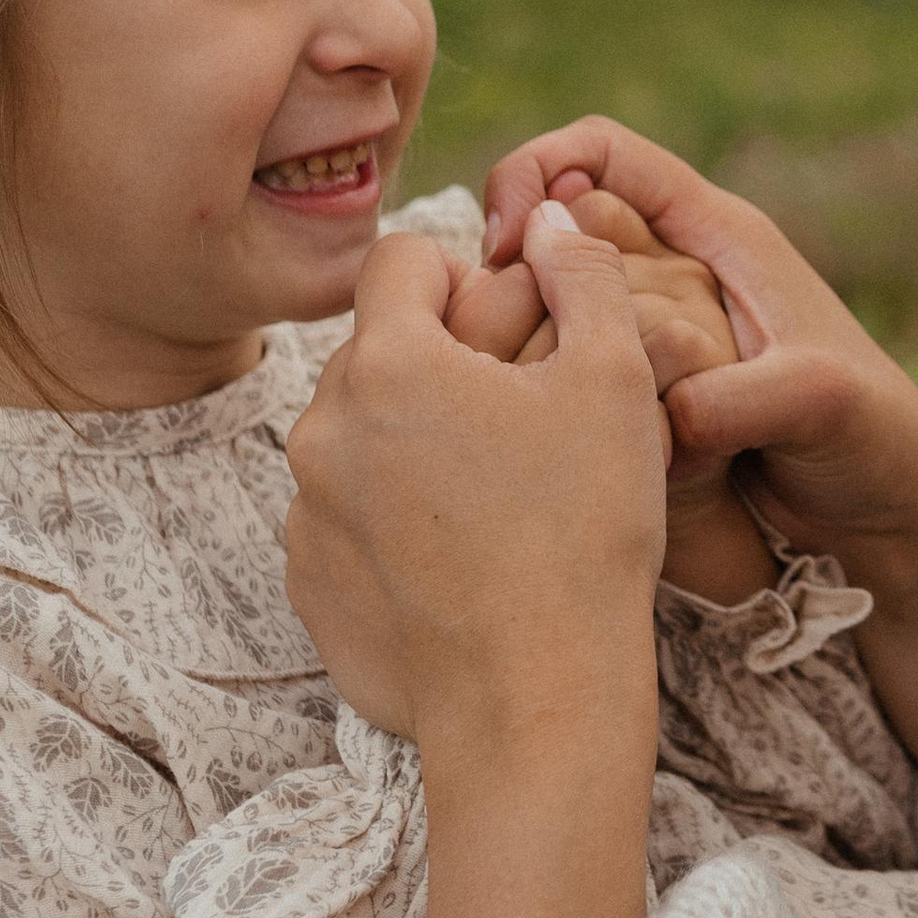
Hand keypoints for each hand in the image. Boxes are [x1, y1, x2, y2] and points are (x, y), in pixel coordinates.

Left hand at [290, 204, 670, 917]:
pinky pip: (346, 518)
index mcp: (388, 361)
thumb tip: (550, 217)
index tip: (516, 337)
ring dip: (416, 448)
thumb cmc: (585, 531)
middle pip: (379, 352)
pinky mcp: (306, 582)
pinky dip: (394, 524)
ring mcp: (304, 510)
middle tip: (522, 429)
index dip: (467, 282)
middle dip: (442, 369)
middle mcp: (320, 427)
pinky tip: (463, 565)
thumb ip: (581, 274)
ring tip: (497, 506)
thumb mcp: (614, 379)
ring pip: (360, 438)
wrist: (534, 700)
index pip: (402, 261)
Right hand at [483, 118, 917, 820]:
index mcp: (720, 237)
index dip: (540, 173)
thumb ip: (736, 397)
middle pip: (558, 232)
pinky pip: (568, 376)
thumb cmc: (875, 444)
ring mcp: (652, 343)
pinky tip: (535, 430)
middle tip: (489, 332)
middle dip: (515, 268)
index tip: (510, 238)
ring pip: (551, 308)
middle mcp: (677, 276)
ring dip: (520, 333)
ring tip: (512, 385)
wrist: (889, 525)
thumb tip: (666, 419)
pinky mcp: (638, 404)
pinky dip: (541, 389)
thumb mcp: (818, 404)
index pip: (602, 154)